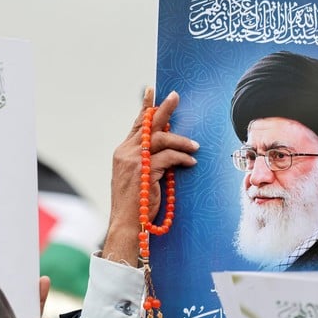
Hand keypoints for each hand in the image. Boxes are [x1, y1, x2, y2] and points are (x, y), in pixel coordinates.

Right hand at [103, 88, 198, 264]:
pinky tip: (190, 163)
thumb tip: (166, 149)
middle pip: (147, 124)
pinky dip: (181, 158)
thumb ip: (147, 161)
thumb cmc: (135, 205)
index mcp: (122, 153)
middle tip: (175, 95)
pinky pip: (168, 158)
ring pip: (160, 139)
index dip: (145, 109)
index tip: (151, 93)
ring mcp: (133, 161)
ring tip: (195, 146)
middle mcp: (125, 153)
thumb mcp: (138, 178)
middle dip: (162, 108)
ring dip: (181, 141)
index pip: (136, 126)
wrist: (127, 225)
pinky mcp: (144, 171)